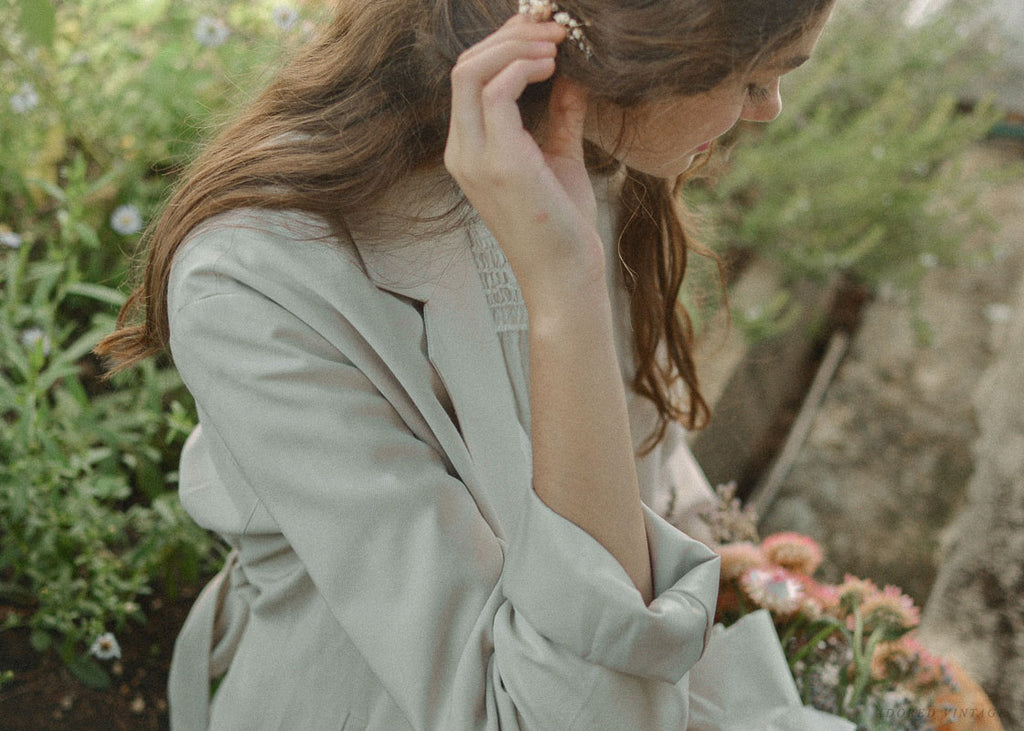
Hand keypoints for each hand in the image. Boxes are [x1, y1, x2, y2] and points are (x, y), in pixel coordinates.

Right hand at [444, 14, 603, 309]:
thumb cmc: (563, 225)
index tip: (544, 33)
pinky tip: (552, 67)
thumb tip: (571, 75)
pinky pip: (495, 92)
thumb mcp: (560, 157)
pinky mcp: (498, 162)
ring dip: (517, 45)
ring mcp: (475, 157)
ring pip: (472, 71)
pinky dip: (522, 67)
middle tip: (553, 26)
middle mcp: (463, 151)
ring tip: (557, 41)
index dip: (503, 44)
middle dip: (508, 35)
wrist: (565, 275)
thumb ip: (560, 115)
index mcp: (470, 150)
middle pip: (464, 66)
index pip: (470, 79)